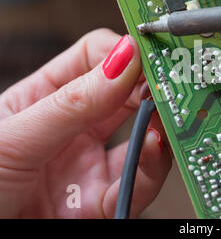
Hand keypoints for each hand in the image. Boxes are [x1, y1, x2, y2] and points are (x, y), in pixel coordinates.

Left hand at [0, 28, 170, 217]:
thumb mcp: (13, 137)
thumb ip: (71, 103)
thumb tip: (122, 60)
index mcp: (42, 101)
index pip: (92, 59)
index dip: (120, 52)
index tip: (143, 53)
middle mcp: (71, 132)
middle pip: (124, 96)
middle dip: (149, 87)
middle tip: (168, 80)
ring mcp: (87, 168)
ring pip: (140, 140)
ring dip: (159, 126)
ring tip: (166, 114)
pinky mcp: (100, 205)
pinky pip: (136, 186)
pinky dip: (151, 168)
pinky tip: (153, 149)